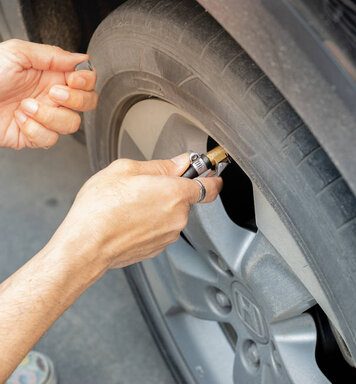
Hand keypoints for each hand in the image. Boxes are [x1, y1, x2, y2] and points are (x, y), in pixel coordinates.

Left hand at [0, 39, 97, 148]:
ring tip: (26, 106)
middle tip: (53, 93)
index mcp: (50, 74)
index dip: (86, 81)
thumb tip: (80, 58)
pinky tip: (19, 119)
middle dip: (75, 100)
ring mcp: (44, 117)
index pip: (86, 79)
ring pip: (71, 124)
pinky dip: (34, 130)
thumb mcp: (16, 53)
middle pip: (87, 103)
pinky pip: (50, 139)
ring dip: (49, 116)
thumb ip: (51, 54)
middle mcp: (51, 96)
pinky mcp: (33, 136)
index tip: (74, 79)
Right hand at [50, 154, 222, 269]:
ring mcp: (168, 235)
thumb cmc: (101, 208)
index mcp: (176, 193)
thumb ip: (160, 165)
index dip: (213, 179)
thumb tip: (180, 162)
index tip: (214, 175)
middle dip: (169, 191)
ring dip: (157, 208)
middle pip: (184, 199)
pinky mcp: (157, 248)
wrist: (86, 245)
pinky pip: (159, 230)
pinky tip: (127, 220)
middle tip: (143, 187)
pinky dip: (148, 224)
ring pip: (170, 215)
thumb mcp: (127, 170)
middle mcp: (178, 217)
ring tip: (129, 205)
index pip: (210, 186)